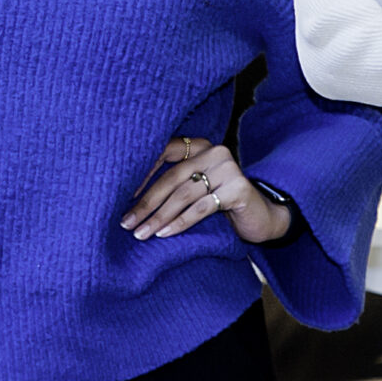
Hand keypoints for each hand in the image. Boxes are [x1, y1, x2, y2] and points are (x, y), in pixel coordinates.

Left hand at [121, 137, 291, 245]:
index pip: (164, 151)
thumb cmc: (220, 204)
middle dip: (146, 203)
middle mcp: (214, 152)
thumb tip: (129, 201)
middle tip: (127, 222)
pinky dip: (180, 222)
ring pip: (184, 194)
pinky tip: (165, 234)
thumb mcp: (195, 189)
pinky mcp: (238, 188)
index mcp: (200, 146)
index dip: (141, 172)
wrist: (261, 217)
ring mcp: (228, 168)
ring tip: (142, 233)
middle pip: (172, 177)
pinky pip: (201, 207)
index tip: (120, 196)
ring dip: (159, 217)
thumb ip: (173, 185)